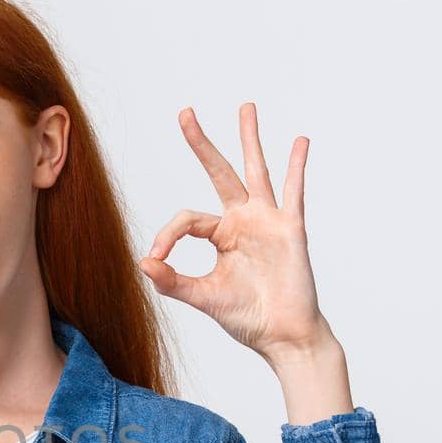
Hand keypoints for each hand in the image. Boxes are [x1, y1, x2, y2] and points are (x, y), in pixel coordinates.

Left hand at [138, 103, 332, 361]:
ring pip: (255, 171)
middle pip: (218, 173)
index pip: (187, 219)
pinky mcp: (290, 229)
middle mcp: (243, 221)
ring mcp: (268, 221)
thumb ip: (172, 281)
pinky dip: (296, 167)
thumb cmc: (246, 316)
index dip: (168, 234)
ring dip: (249, 139)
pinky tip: (299, 141)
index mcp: (221, 235)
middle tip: (184, 112)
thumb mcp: (203, 297)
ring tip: (245, 107)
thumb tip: (142, 262)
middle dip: (201, 144)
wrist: (282, 335)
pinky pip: (293, 192)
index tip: (158, 257)